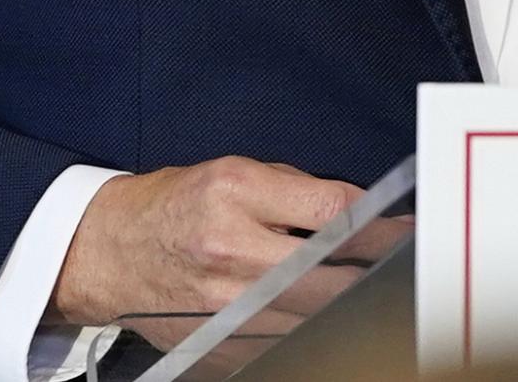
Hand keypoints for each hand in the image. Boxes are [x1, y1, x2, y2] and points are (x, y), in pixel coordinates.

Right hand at [50, 157, 410, 345]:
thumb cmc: (171, 207)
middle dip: (375, 273)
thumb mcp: (229, 172)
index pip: (332, 212)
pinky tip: (323, 322)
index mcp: (234, 194)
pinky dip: (309, 333)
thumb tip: (358, 212)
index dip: (381, 225)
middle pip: (333, 273)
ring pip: (315, 316)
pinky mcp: (220, 342)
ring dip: (348, 308)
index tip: (408, 232)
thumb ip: (294, 191)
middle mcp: (231, 249)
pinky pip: (284, 344)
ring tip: (371, 298)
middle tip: (403, 273)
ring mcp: (226, 304)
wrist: (109, 251)